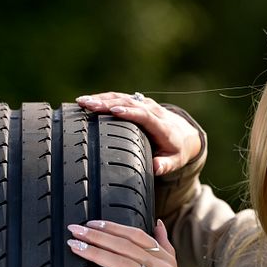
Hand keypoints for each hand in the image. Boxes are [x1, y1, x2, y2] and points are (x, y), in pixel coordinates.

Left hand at [67, 219, 206, 266]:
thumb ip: (164, 247)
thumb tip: (158, 223)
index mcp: (166, 259)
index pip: (137, 235)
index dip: (113, 227)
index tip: (90, 223)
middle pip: (126, 246)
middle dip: (98, 236)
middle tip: (75, 230)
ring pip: (123, 264)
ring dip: (96, 253)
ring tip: (76, 247)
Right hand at [76, 92, 200, 175]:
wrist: (184, 135)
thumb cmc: (176, 151)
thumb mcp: (175, 161)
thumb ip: (166, 165)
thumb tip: (156, 168)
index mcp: (162, 127)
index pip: (146, 116)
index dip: (131, 113)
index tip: (114, 111)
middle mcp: (154, 112)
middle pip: (130, 104)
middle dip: (109, 104)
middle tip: (88, 105)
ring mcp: (145, 105)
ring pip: (123, 98)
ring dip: (102, 98)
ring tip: (82, 102)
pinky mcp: (137, 103)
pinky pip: (120, 97)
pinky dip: (103, 98)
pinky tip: (87, 101)